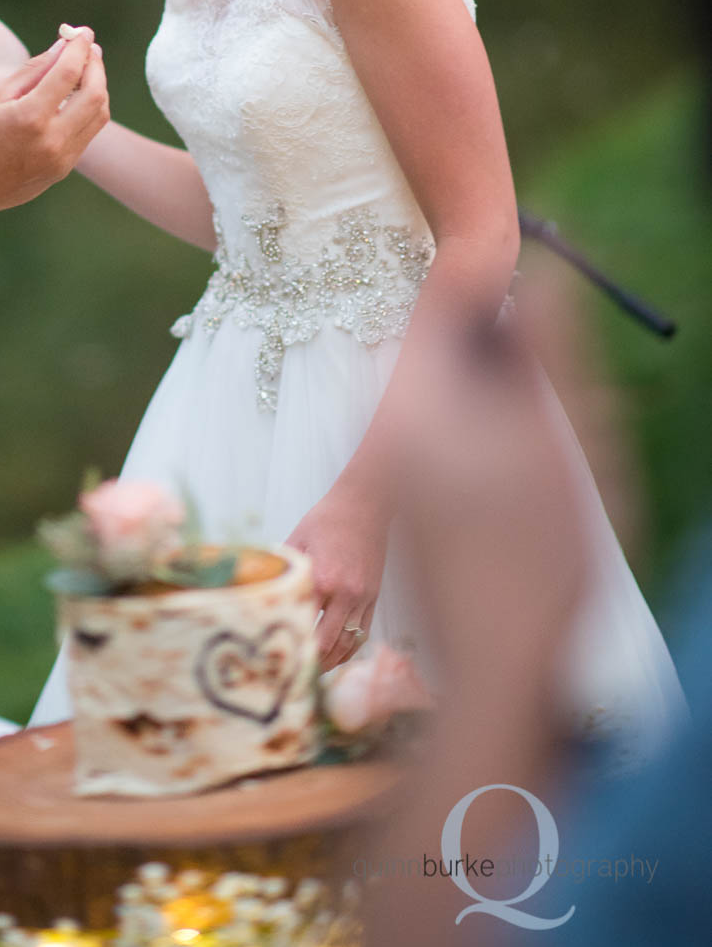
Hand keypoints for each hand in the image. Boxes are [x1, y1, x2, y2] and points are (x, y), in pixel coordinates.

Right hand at [0, 29, 109, 235]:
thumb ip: (32, 70)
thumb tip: (61, 47)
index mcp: (30, 118)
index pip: (69, 73)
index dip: (79, 47)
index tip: (81, 32)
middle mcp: (53, 140)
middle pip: (96, 93)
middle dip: (95, 65)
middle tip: (88, 47)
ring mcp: (62, 158)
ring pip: (99, 115)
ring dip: (97, 87)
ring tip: (85, 68)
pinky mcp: (64, 169)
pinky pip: (88, 132)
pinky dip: (89, 108)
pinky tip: (77, 95)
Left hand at [287, 482, 387, 670]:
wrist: (365, 503)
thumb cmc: (327, 518)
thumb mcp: (298, 539)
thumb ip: (285, 569)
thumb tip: (262, 587)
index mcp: (323, 579)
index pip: (307, 626)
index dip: (294, 647)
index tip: (279, 661)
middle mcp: (346, 593)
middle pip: (328, 644)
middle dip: (312, 663)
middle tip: (294, 676)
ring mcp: (364, 597)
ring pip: (348, 644)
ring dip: (332, 662)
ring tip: (314, 673)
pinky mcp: (375, 596)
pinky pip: (363, 633)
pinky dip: (350, 649)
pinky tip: (336, 657)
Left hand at [389, 282, 594, 687]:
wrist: (501, 672)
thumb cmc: (536, 554)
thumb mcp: (555, 435)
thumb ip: (543, 344)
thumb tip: (541, 274)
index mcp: (414, 399)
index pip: (447, 307)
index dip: (496, 293)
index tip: (539, 299)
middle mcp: (386, 426)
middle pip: (455, 354)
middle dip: (514, 366)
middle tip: (561, 403)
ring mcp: (392, 468)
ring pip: (463, 401)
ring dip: (511, 412)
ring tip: (549, 470)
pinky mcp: (408, 502)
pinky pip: (456, 442)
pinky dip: (497, 452)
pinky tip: (530, 503)